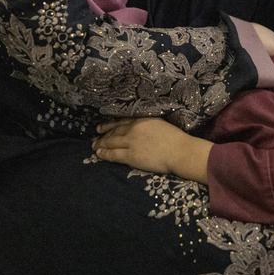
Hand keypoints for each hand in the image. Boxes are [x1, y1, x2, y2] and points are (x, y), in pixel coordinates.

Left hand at [94, 117, 210, 180]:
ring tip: (94, 146)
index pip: (121, 121)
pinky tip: (99, 154)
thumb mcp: (160, 124)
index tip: (102, 127)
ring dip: (101, 144)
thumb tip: (142, 128)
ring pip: (111, 142)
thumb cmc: (175, 139)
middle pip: (114, 131)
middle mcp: (134, 128)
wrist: (179, 151)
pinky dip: (104, 154)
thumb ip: (148, 125)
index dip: (110, 124)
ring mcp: (131, 142)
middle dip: (103, 135)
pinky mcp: (131, 155)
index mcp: (142, 119)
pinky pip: (113, 154)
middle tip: (95, 137)